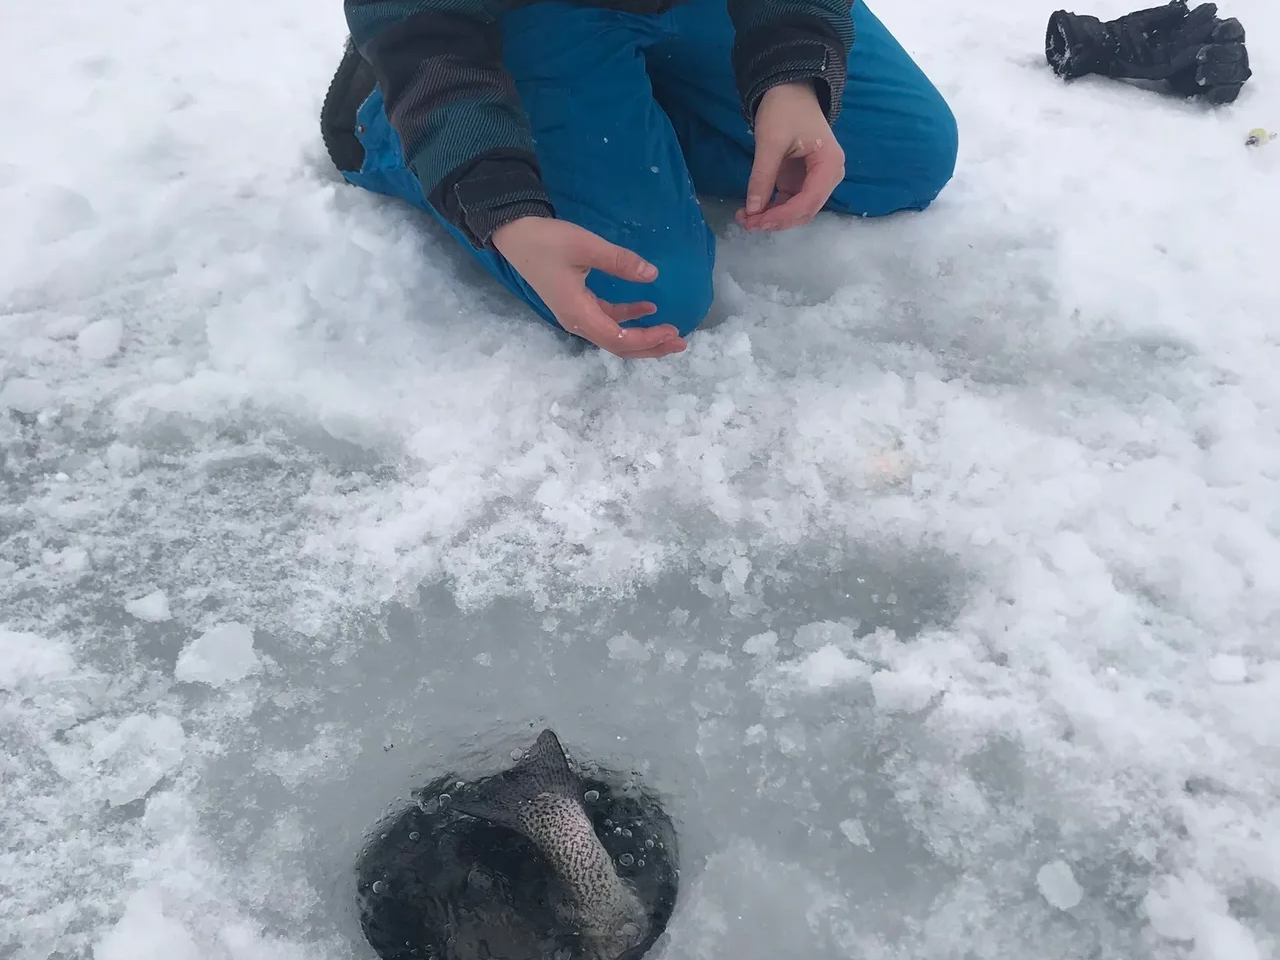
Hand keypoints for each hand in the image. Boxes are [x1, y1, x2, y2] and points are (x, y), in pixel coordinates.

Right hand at [492, 217, 685, 358]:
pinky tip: (648, 307)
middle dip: (650, 346)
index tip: (672, 331)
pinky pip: (607, 320)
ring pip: (614, 336)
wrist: (515, 234)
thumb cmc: (547, 241)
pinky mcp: (577, 305)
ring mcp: (576, 315)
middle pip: (618, 346)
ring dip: (642, 335)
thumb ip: (620, 261)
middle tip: (680, 343)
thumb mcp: (586, 247)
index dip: (646, 339)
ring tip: (670, 332)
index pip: (618, 338)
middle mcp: (577, 321)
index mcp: (578, 313)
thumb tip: (652, 274)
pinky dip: (628, 317)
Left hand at [737, 81, 845, 231]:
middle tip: (747, 223)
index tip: (757, 221)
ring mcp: (815, 179)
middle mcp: (828, 176)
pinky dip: (772, 209)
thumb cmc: (785, 109)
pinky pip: (789, 202)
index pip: (809, 200)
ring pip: (797, 211)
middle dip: (777, 220)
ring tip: (745, 218)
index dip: (783, 216)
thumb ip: (762, 176)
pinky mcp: (801, 180)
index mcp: (829, 164)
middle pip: (805, 210)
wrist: (789, 89)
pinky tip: (752, 210)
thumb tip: (752, 210)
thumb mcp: (770, 141)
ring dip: (773, 218)